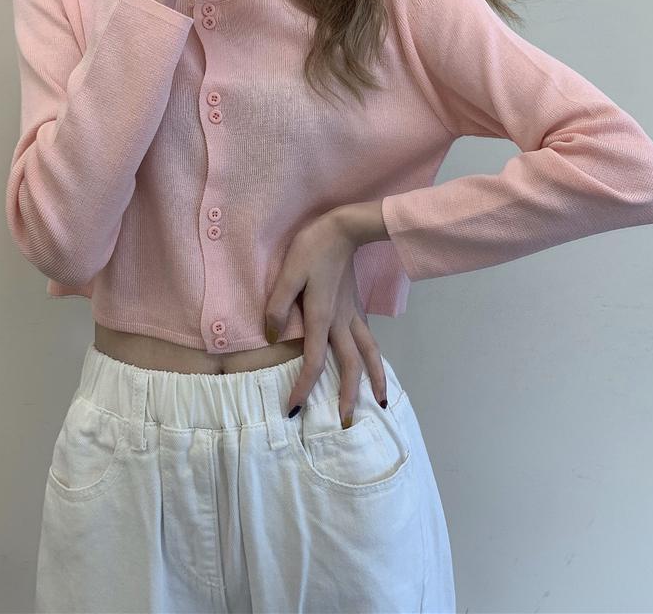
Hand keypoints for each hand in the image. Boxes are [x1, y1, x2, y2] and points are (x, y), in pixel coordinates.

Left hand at [266, 208, 388, 420]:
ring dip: (375, 380)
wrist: (344, 227)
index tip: (294, 410)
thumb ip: (278, 306)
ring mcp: (353, 315)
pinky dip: (374, 358)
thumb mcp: (288, 273)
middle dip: (349, 397)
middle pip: (349, 367)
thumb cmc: (313, 247)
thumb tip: (270, 336)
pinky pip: (368, 339)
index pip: (314, 362)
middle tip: (347, 424)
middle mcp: (341, 322)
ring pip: (369, 354)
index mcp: (322, 317)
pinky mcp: (358, 306)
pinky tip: (372, 364)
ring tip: (382, 402)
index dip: (303, 387)